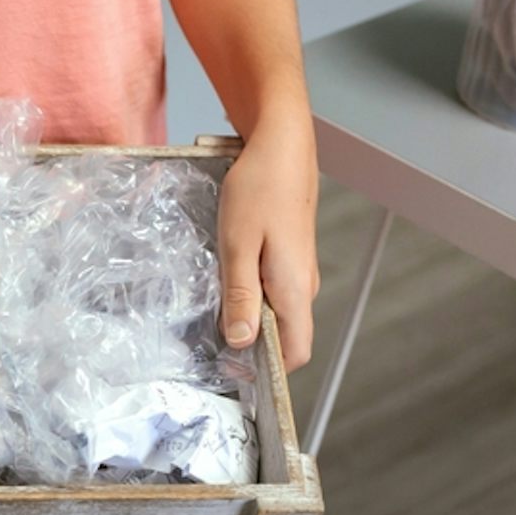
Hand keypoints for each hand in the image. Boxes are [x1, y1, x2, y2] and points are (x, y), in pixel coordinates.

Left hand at [218, 113, 319, 369]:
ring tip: (215, 306)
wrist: (280, 144)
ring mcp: (299, 270)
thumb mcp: (239, 246)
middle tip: (211, 340)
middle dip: (252, 346)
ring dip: (250, 318)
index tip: (233, 370)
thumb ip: (241, 296)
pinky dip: (252, 295)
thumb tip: (242, 341)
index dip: (268, 370)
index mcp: (295, 289)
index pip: (296, 353)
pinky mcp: (291, 256)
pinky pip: (274, 290)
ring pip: (278, 313)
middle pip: (285, 336)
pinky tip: (228, 279)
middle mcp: (304, 285)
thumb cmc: (260, 188)